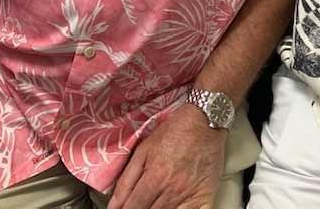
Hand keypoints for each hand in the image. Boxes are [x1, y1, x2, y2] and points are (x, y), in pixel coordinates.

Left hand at [108, 104, 226, 208]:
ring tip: (156, 204)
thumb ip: (127, 179)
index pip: (133, 208)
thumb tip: (113, 205)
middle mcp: (172, 189)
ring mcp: (190, 195)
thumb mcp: (144, 149)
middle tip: (142, 204)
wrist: (205, 120)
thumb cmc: (175, 131)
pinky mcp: (206, 196)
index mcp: (155, 177)